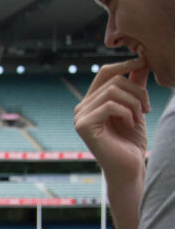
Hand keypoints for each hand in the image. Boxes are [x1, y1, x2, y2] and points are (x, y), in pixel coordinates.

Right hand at [74, 58, 150, 179]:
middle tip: (147, 107)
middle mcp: (82, 108)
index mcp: (92, 102)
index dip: (125, 64)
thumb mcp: (136, 107)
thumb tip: (142, 60)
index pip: (105, 73)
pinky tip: (131, 124)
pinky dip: (126, 112)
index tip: (144, 63)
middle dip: (137, 90)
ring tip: (140, 116)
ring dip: (134, 101)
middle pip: (113, 80)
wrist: (129, 167)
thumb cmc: (132, 141)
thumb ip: (136, 85)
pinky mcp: (83, 126)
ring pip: (112, 91)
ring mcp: (80, 117)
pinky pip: (109, 105)